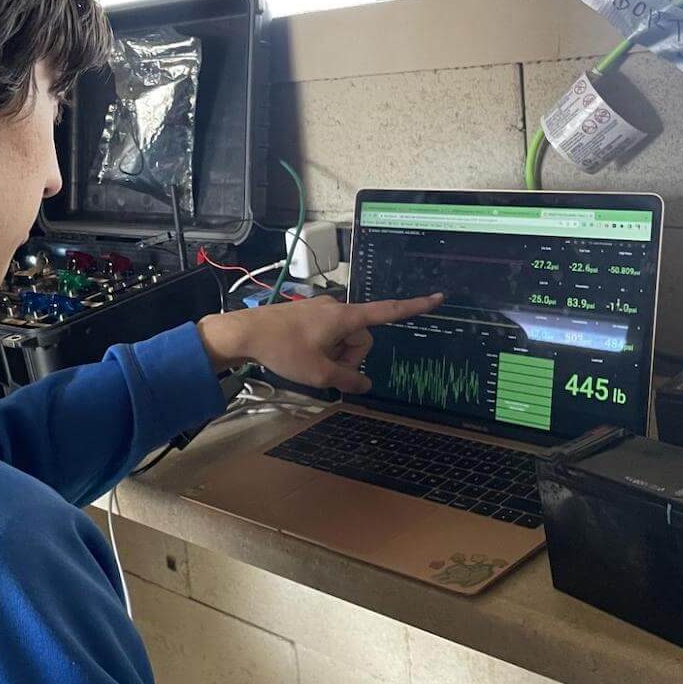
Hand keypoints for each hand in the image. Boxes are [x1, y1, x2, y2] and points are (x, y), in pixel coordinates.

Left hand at [197, 294, 443, 391]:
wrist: (245, 333)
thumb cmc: (283, 350)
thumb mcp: (318, 373)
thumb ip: (348, 381)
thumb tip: (365, 385)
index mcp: (345, 317)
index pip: (387, 312)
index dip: (414, 307)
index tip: (437, 298)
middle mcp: (337, 308)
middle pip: (361, 337)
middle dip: (350, 356)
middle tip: (325, 368)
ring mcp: (321, 310)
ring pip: (343, 339)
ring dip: (334, 354)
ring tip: (309, 361)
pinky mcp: (308, 316)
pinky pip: (328, 335)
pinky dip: (323, 349)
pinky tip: (302, 356)